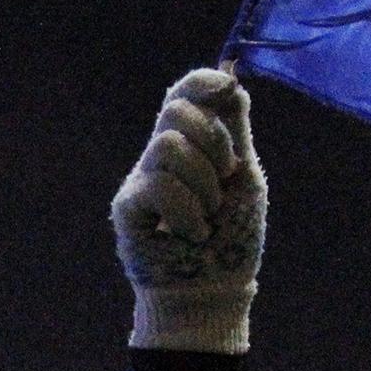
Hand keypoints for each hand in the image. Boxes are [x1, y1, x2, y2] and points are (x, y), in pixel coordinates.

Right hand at [111, 67, 266, 353]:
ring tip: (207, 216)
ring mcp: (140, 181)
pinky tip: (191, 235)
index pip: (184, 93)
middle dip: (214, 144)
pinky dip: (187, 211)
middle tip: (223, 182)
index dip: (203, 82)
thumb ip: (236, 131)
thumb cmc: (232, 239)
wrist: (213, 292)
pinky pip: (159, 185)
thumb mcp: (244, 178)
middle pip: (176, 111)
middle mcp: (160, 157)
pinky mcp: (127, 208)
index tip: (226, 89)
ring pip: (168, 145)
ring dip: (203, 185)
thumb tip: (232, 78)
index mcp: (191, 144)